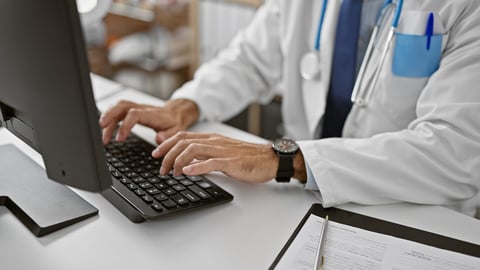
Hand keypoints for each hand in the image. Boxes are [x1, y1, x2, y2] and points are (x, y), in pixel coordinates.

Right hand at [99, 99, 198, 144]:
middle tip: (102, 130)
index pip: (133, 114)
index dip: (125, 126)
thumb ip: (169, 136)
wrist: (176, 113)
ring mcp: (137, 108)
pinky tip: (105, 127)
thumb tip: (159, 139)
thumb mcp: (177, 131)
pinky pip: (118, 109)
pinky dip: (110, 116)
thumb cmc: (174, 123)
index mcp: (152, 114)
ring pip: (118, 106)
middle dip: (109, 116)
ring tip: (102, 133)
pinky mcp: (133, 110)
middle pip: (122, 106)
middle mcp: (142, 109)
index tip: (119, 139)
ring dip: (107, 117)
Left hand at [152, 132, 278, 182]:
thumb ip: (205, 155)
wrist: (269, 159)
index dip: (166, 144)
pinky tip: (187, 173)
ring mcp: (222, 151)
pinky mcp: (231, 162)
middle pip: (183, 142)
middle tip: (160, 169)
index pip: (183, 136)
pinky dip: (196, 167)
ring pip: (193, 150)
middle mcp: (214, 141)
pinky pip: (211, 162)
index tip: (156, 155)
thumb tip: (187, 163)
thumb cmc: (248, 158)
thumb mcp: (222, 154)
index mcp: (212, 139)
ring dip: (178, 161)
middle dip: (167, 155)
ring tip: (172, 173)